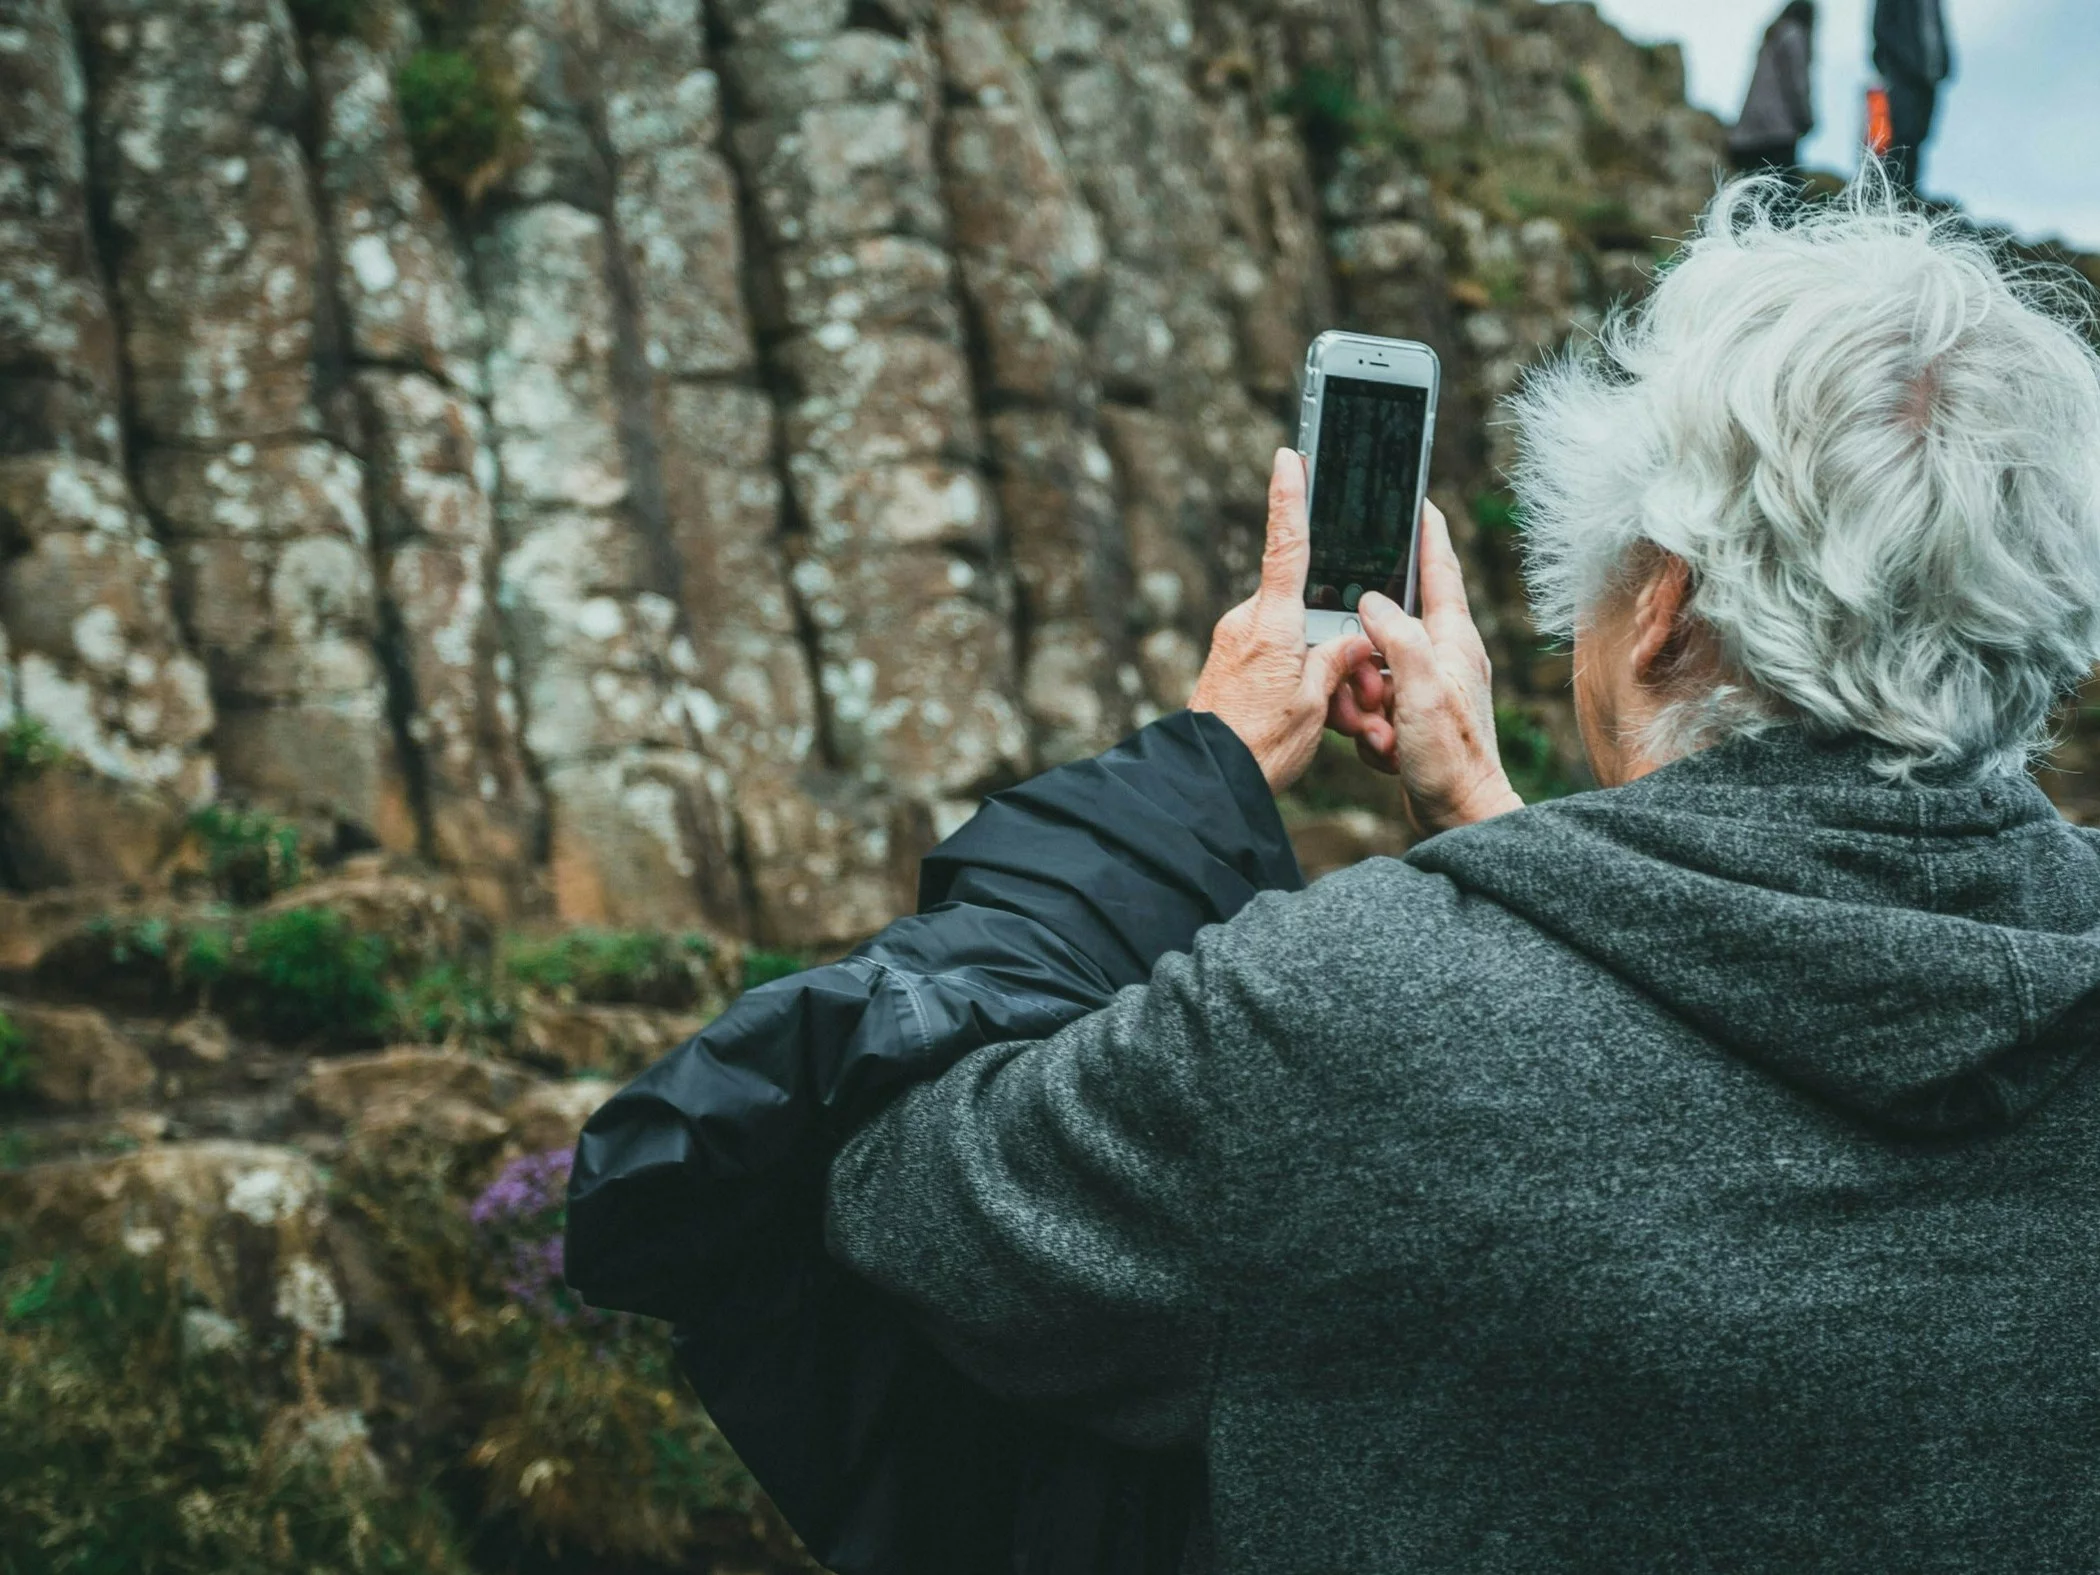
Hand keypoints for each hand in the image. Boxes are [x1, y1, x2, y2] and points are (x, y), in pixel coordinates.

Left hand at [1188, 449, 1375, 792]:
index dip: (1289, 497)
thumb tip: (1351, 641)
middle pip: (1304, 605)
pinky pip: (1274, 657)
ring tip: (1332, 718)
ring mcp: (1234, 643)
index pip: (1285, 545)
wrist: (1205, 782)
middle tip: (1354, 690)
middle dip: (1334, 638)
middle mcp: (1247, 623)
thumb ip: (1336, 663)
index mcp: (1272, 624)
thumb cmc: (1259, 746)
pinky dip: (1297, 680)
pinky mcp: (1229, 664)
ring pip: (1293, 636)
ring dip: (1318, 669)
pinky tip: (1309, 718)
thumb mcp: (1313, 705)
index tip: (1289, 456)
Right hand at [1327, 499, 1523, 833]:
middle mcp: (1444, 657)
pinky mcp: (1415, 716)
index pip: (1439, 569)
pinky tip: (1382, 748)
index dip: (1425, 532)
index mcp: (1453, 640)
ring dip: (1363, 697)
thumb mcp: (1421, 692)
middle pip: (1387, 625)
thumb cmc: (1451, 759)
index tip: (1415, 499)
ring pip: (1373, 667)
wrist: (1461, 818)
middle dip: (1363, 652)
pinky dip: (1369, 725)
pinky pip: (1374, 704)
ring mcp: (1428, 687)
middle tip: (1366, 688)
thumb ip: (1399, 638)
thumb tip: (1371, 601)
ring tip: (1377, 729)